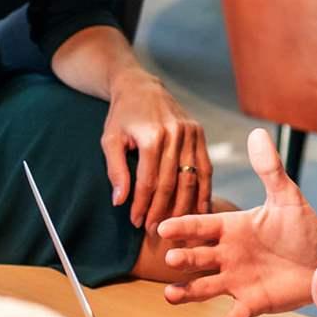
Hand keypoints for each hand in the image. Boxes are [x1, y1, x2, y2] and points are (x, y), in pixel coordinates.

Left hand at [100, 71, 210, 226]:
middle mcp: (175, 134)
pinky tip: (201, 208)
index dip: (142, 205)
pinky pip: (205, 167)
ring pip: (191, 178)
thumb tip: (119, 201)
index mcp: (152, 136)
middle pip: (171, 183)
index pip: (148, 181)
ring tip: (177, 226)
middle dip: (162, 210)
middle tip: (154, 230)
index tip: (136, 222)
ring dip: (184, 205)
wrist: (140, 86)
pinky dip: (204, 189)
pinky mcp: (199, 133)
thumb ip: (115, 171)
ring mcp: (190, 133)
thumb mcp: (110, 140)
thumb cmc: (122, 116)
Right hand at [156, 129, 316, 316]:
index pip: (201, 225)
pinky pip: (235, 315)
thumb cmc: (302, 227)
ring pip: (205, 287)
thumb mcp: (287, 197)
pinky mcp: (252, 302)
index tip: (163, 226)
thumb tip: (257, 133)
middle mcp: (228, 255)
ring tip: (170, 296)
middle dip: (183, 258)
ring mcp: (237, 279)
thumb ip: (270, 169)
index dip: (183, 226)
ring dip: (188, 292)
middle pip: (198, 256)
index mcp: (232, 228)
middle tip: (170, 258)